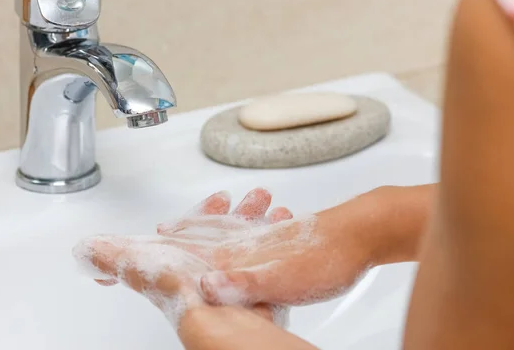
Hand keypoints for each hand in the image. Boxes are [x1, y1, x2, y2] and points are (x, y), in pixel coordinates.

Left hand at [72, 188, 292, 327]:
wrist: (222, 319)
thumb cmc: (181, 290)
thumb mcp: (138, 262)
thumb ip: (112, 255)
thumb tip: (83, 250)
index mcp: (184, 257)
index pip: (195, 228)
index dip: (206, 212)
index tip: (222, 198)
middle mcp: (210, 266)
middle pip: (227, 231)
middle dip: (242, 211)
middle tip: (258, 196)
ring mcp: (234, 275)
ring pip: (250, 239)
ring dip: (259, 220)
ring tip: (273, 206)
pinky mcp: (256, 284)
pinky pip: (267, 253)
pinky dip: (275, 237)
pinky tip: (284, 227)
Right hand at [159, 192, 375, 307]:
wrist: (363, 231)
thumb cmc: (326, 255)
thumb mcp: (282, 276)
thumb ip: (244, 281)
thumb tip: (205, 287)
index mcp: (240, 252)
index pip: (193, 246)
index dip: (169, 243)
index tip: (150, 236)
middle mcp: (247, 244)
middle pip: (204, 235)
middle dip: (181, 232)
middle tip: (160, 229)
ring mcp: (264, 242)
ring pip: (227, 234)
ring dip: (206, 230)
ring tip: (185, 227)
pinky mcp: (281, 247)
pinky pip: (249, 240)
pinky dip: (236, 237)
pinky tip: (239, 243)